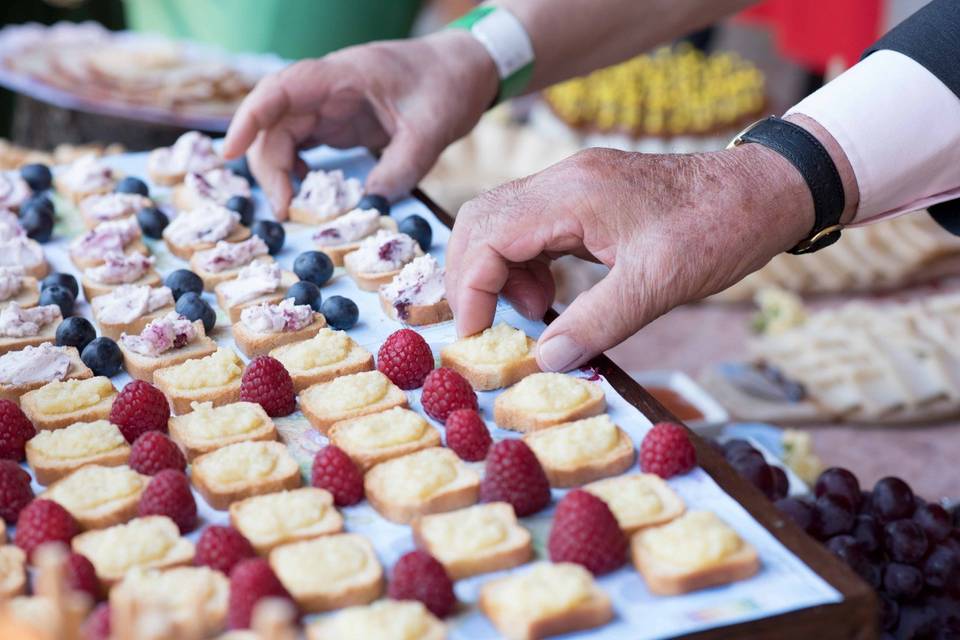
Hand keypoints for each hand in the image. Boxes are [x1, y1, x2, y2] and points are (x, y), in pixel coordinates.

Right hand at [223, 32, 497, 218]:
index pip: (280, 89)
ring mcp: (329, 105)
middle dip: (267, 165)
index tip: (230, 152)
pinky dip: (296, 170)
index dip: (249, 118)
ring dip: (279, 171)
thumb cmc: (448, 86)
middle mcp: (326, 88)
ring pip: (283, 135)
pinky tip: (306, 192)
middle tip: (285, 209)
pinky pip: (302, 145)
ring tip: (292, 208)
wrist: (466, 70)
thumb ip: (401, 167)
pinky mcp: (338, 122)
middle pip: (274, 121)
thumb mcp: (431, 130)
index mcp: (342, 76)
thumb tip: (369, 205)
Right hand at [445, 145, 814, 371]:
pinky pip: (532, 227)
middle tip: (486, 329)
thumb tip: (544, 362)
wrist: (763, 191)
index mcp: (572, 195)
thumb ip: (596, 323)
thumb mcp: (658, 284)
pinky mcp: (586, 198)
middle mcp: (563, 181)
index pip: (487, 237)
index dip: (470, 291)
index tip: (476, 338)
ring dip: (498, 272)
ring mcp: (573, 186)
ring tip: (531, 312)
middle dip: (471, 278)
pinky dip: (525, 265)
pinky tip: (548, 296)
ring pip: (501, 223)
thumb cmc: (718, 230)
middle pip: (480, 222)